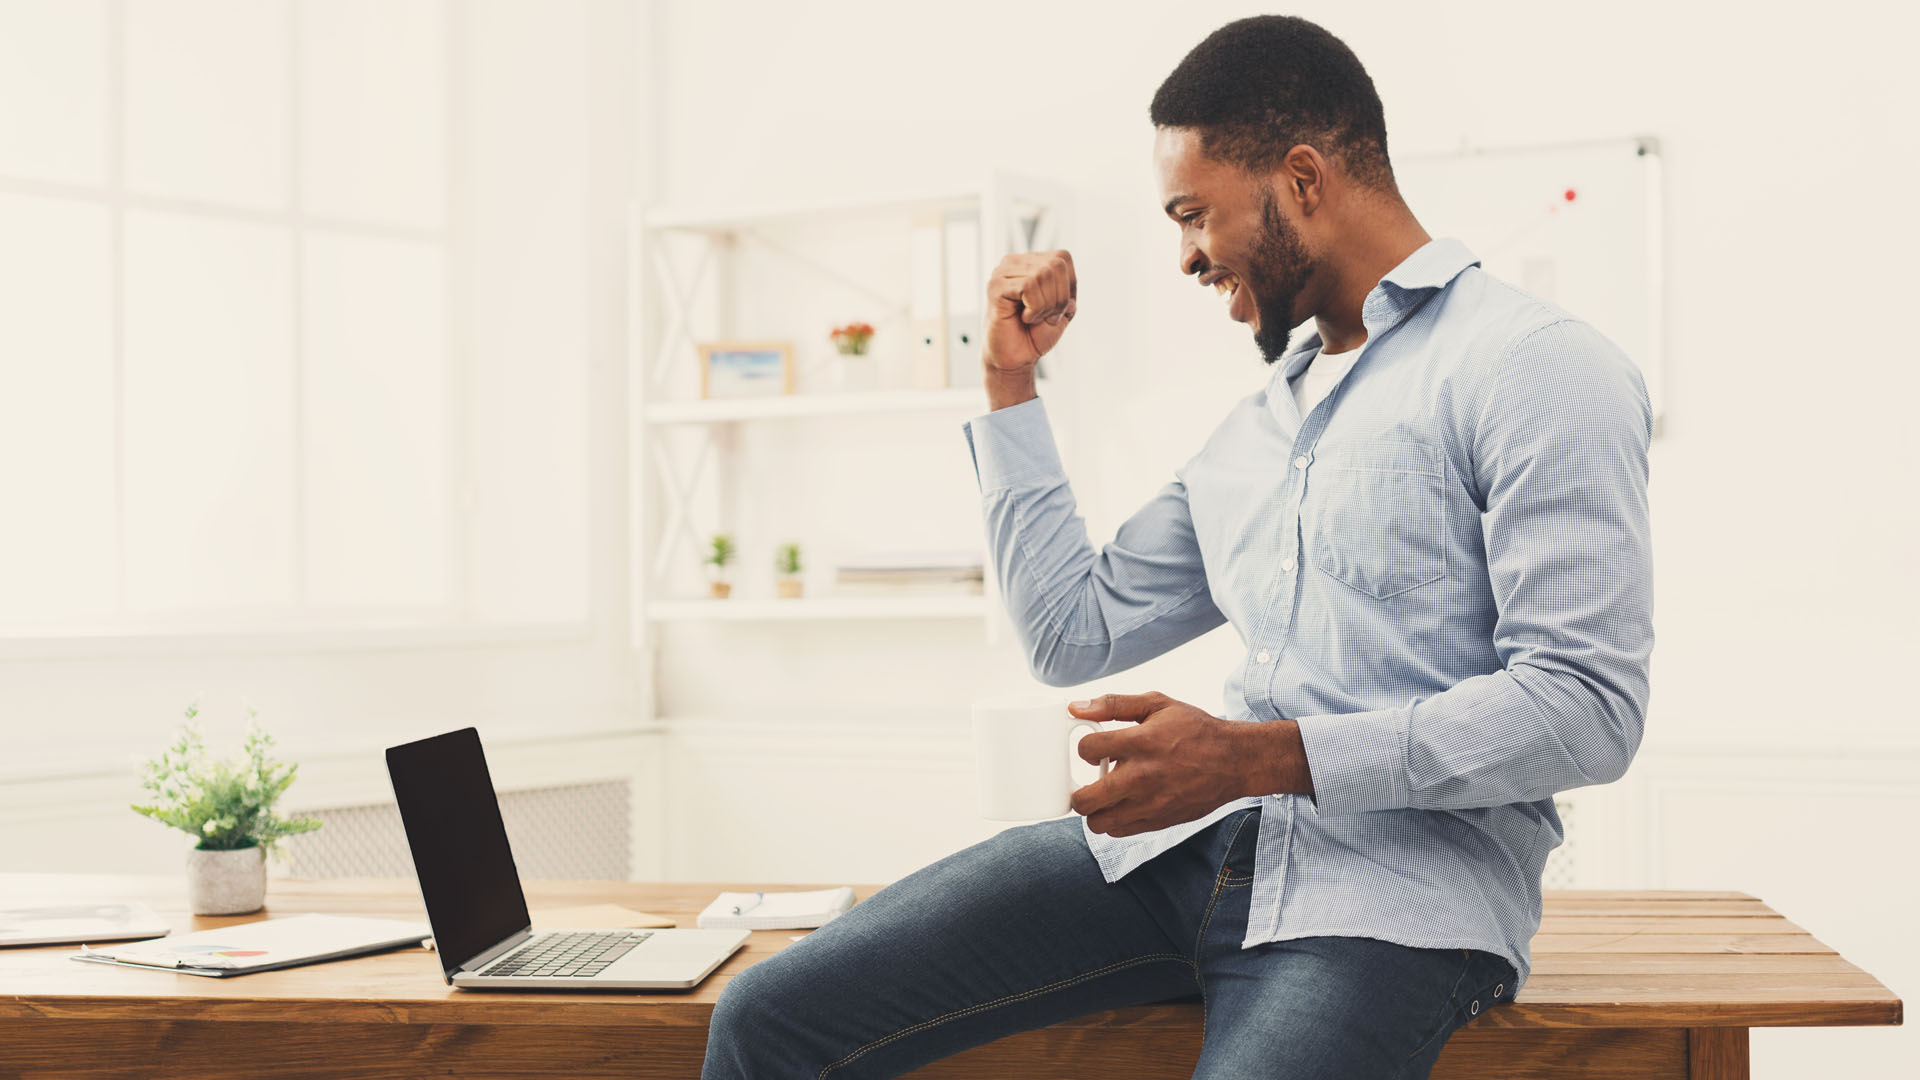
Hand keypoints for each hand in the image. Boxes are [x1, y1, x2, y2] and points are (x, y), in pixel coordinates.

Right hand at [983, 249, 1076, 375]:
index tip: (1057, 308)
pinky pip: (1028, 286)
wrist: (1014, 359)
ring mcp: (1002, 272)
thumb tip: (1070, 296)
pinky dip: (1035, 308)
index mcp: (1031, 262)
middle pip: (1056, 264)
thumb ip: (1070, 296)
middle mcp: (1015, 262)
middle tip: (1047, 316)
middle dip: (1060, 297)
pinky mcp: (995, 287)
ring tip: (1034, 317)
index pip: (1063, 257)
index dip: (1069, 286)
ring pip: (1043, 274)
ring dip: (1046, 305)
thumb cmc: (1033, 335)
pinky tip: (1024, 317)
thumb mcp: (1062, 313)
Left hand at [1067, 692, 1252, 837]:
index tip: (1095, 749)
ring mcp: (1150, 804)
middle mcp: (1142, 777)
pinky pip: (1119, 831)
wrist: (1233, 761)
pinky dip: (1114, 820)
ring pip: (1098, 823)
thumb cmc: (1194, 730)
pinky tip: (1124, 804)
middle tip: (1088, 782)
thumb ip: (1114, 704)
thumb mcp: (1157, 704)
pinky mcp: (1158, 821)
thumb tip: (1075, 707)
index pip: (1086, 750)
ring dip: (1095, 810)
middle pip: (1084, 801)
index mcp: (1140, 743)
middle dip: (1077, 792)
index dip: (1085, 748)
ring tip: (1106, 795)